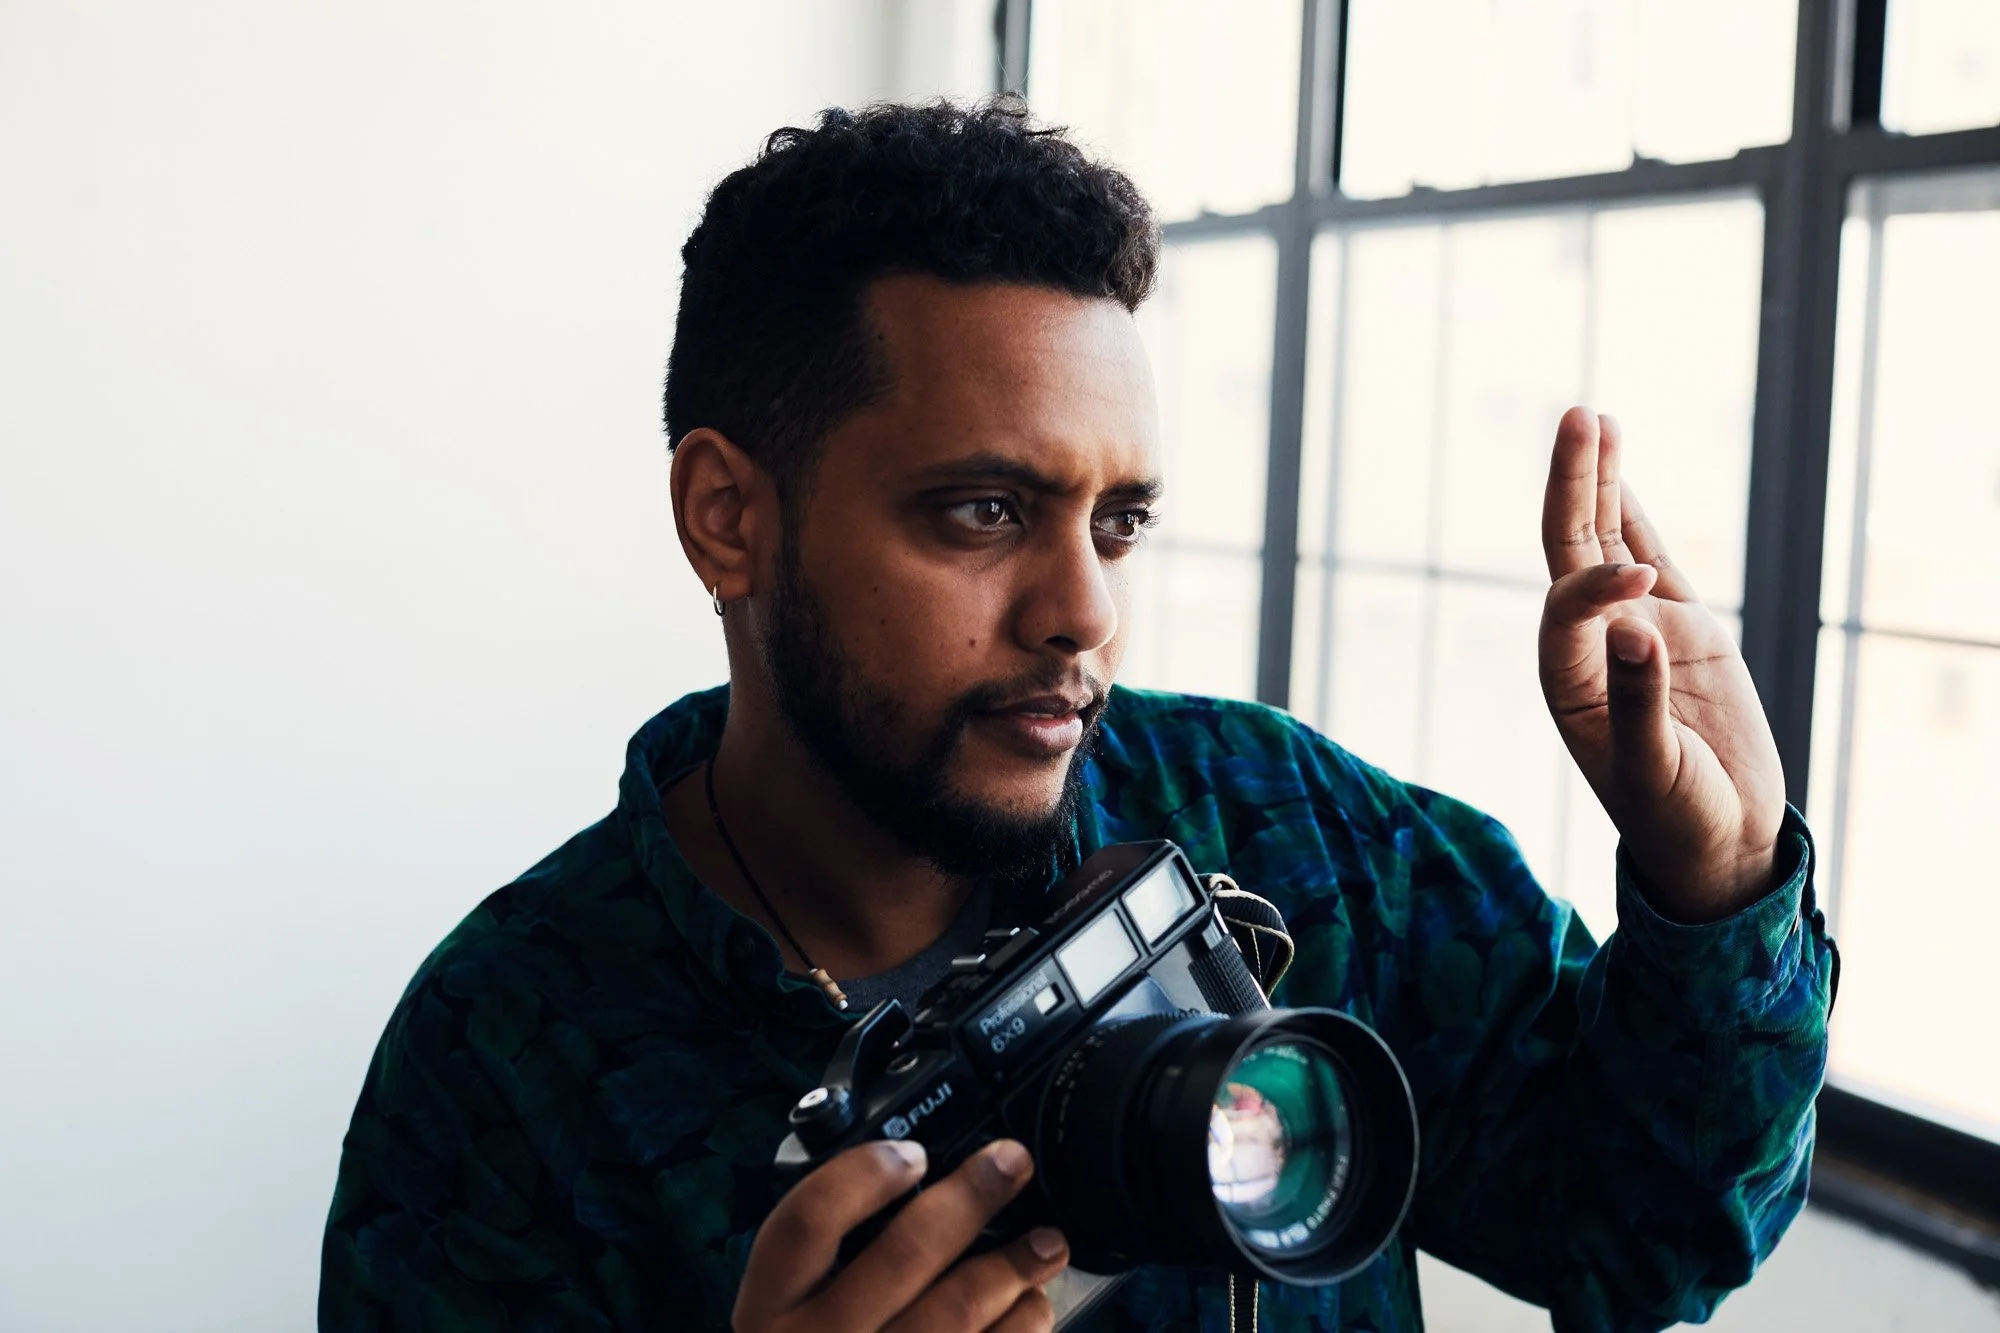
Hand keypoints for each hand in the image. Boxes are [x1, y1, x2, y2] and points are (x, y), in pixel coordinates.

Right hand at [734, 1138, 1068, 1332]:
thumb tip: (914, 1177)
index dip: (864, 1175)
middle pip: (902, 1255)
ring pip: (957, 1311)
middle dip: (970, 1197)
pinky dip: (1021, 1327)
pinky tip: (1033, 1307)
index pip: (807, 1221)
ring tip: (1047, 1242)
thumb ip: (827, 1257)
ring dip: (1013, 1266)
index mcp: (770, 1308)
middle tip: (1011, 1163)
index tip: (912, 1154)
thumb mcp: (789, 1311)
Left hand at [1537, 408, 1786, 921]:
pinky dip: (1635, 514)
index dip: (1595, 585)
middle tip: (1578, 416)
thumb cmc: (1674, 817)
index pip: (1568, 606)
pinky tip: (1620, 472)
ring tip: (1593, 419)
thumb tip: (1634, 627)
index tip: (1643, 583)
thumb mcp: (1653, 769)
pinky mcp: (1681, 630)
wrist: (1717, 843)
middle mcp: (1590, 645)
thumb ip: (1640, 701)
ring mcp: (1635, 630)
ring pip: (1609, 541)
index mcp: (1567, 679)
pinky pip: (1654, 556)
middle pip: (1570, 548)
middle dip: (1573, 484)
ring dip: (1600, 482)